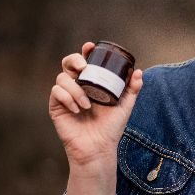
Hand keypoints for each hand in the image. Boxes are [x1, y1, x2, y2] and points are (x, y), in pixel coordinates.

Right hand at [49, 42, 142, 171]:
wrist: (98, 148)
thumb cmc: (111, 127)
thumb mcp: (125, 106)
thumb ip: (132, 89)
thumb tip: (138, 71)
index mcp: (92, 83)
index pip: (85, 62)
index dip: (85, 51)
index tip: (90, 46)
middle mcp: (77, 86)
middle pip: (68, 63)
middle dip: (74, 60)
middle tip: (84, 67)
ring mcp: (65, 96)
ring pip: (62, 78)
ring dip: (76, 89)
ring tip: (87, 104)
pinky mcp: (56, 106)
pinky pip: (56, 92)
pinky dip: (67, 98)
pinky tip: (77, 109)